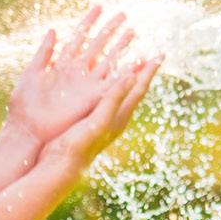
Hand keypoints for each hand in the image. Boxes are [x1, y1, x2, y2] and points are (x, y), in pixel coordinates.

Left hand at [7, 5, 140, 146]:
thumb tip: (53, 30)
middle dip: (110, 29)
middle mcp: (78, 72)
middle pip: (98, 45)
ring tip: (133, 31)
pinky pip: (112, 83)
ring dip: (120, 45)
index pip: (79, 36)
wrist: (29, 132)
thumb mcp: (32, 74)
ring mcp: (87, 84)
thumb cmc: (25, 106)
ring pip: (107, 60)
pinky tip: (135, 61)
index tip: (99, 5)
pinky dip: (123, 73)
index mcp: (63, 63)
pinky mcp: (93, 98)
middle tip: (124, 14)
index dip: (89, 21)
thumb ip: (44, 53)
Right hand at [44, 55, 160, 171]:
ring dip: (123, 74)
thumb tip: (131, 75)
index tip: (159, 54)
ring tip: (128, 61)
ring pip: (116, 90)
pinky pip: (101, 95)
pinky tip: (98, 78)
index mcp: (120, 115)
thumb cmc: (79, 144)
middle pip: (132, 88)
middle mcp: (114, 115)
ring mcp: (101, 117)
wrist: (61, 165)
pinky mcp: (88, 118)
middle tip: (150, 55)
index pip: (139, 88)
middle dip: (141, 71)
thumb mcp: (98, 120)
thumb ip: (114, 99)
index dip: (149, 71)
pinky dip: (104, 82)